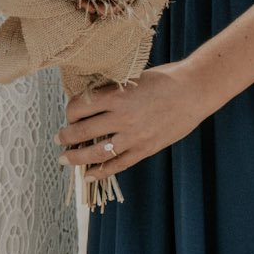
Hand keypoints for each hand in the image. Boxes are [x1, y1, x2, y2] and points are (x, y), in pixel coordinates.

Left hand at [57, 64, 209, 182]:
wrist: (194, 91)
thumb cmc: (163, 79)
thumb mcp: (131, 78)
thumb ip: (110, 91)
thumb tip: (87, 101)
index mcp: (116, 95)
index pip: (78, 107)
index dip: (69, 112)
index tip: (69, 114)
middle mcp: (121, 117)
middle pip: (82, 131)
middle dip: (66, 137)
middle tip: (59, 139)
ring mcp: (133, 136)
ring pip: (96, 153)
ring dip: (76, 158)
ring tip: (65, 159)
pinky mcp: (145, 149)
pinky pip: (117, 165)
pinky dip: (100, 172)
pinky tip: (88, 175)